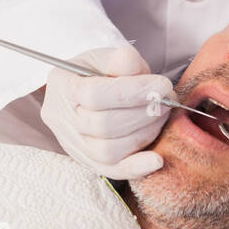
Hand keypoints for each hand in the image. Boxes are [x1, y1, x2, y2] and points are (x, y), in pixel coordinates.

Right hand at [40, 44, 171, 179]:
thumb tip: (130, 62)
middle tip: (166, 100)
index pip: (94, 94)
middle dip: (143, 114)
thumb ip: (118, 60)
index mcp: (62, 86)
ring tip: (161, 116)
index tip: (162, 85)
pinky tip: (157, 159)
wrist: (86, 91)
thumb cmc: (97, 72)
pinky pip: (112, 171)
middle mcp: (61, 119)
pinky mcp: (88, 162)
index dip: (131, 92)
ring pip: (108, 151)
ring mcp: (73, 144)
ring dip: (144, 134)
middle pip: (103, 125)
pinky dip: (136, 167)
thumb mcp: (105, 56)